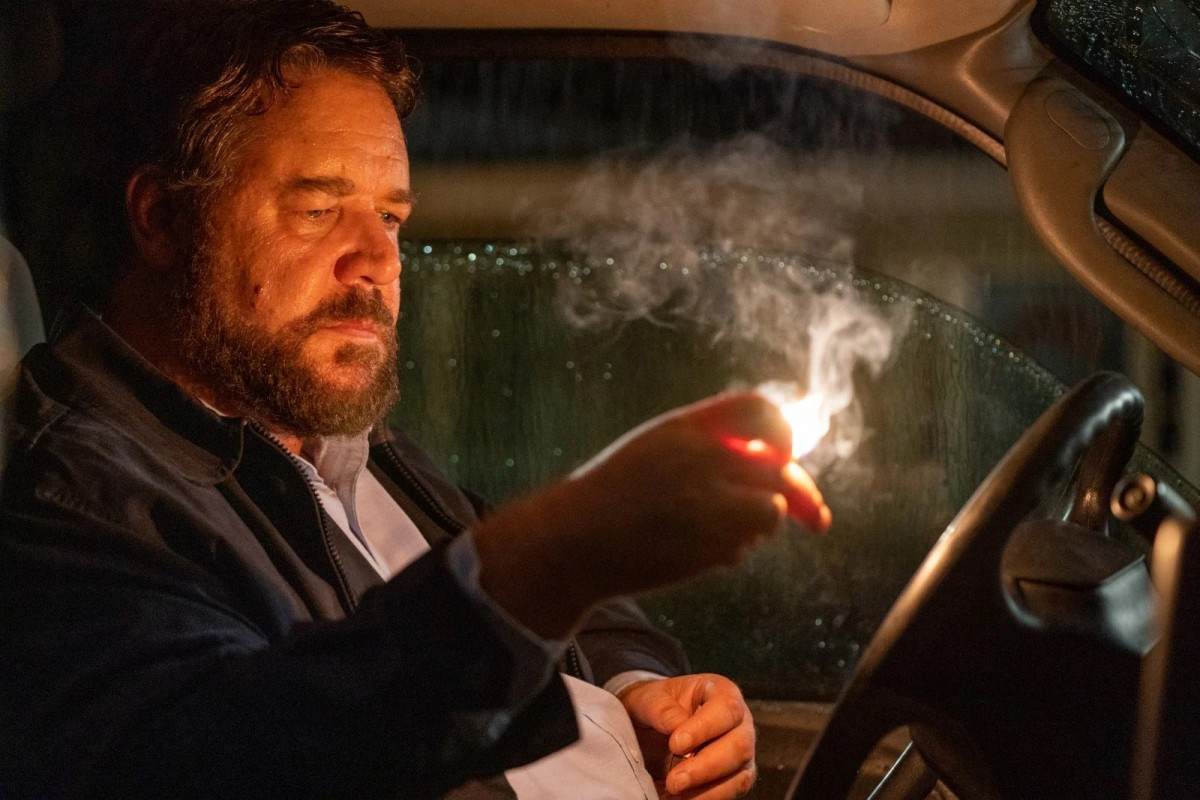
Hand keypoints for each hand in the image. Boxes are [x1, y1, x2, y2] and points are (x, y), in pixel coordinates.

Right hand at [474, 392, 830, 637]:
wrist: (571, 541)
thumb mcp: (654, 450)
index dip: (782, 431)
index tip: (787, 453)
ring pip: (771, 506)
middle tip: (814, 514)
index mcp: (683, 427)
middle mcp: (698, 453)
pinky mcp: (705, 537)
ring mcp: (703, 495)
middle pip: (779, 463)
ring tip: (720, 533)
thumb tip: (777, 458)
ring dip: (759, 523)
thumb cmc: (612, 498)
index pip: (758, 409)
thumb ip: (706, 445)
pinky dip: (738, 550)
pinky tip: (702, 554)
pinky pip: (748, 542)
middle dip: (801, 491)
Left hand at [619, 674, 755, 798]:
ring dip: (707, 790)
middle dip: (705, 767)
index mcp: (722, 692)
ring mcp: (741, 753)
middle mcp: (740, 722)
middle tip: (673, 780)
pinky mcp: (735, 777)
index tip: (675, 744)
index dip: (704, 728)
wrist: (653, 725)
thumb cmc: (657, 706)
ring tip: (673, 792)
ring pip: (740, 775)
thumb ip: (661, 708)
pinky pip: (730, 793)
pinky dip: (706, 799)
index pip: (727, 708)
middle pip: (739, 746)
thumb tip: (676, 726)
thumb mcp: (650, 698)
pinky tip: (680, 799)